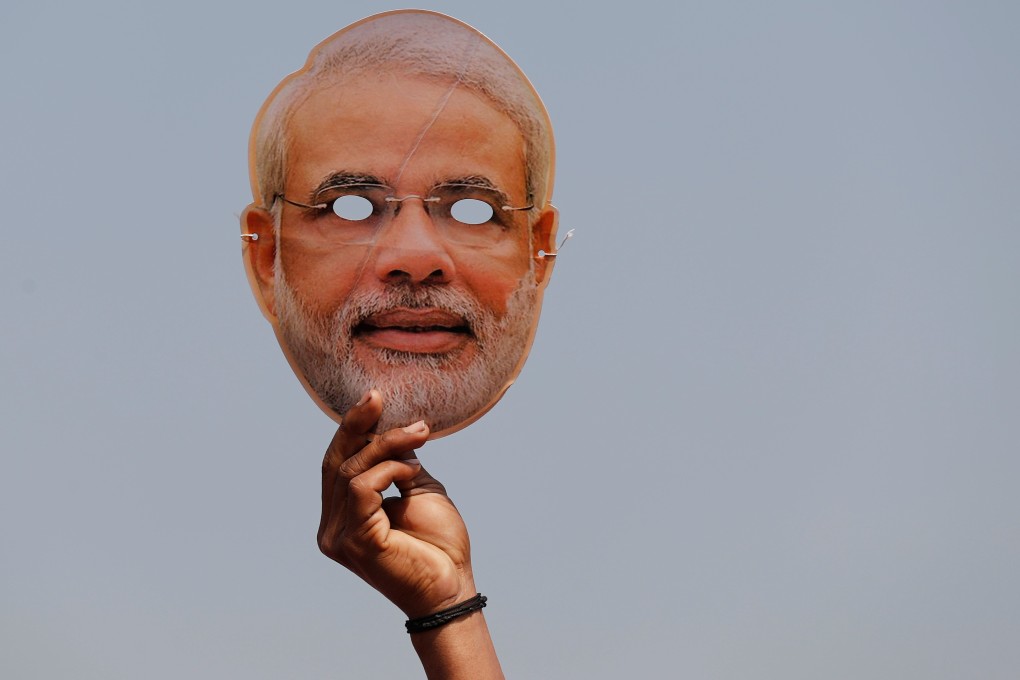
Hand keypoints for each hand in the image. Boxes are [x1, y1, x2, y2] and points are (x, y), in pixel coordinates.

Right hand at [318, 390, 475, 616]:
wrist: (453, 584)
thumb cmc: (440, 544)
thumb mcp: (418, 489)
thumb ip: (399, 463)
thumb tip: (392, 431)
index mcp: (342, 517)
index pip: (337, 464)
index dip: (351, 429)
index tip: (373, 397)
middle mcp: (332, 527)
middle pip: (336, 463)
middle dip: (357, 425)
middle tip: (378, 396)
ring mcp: (339, 536)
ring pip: (350, 471)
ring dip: (386, 445)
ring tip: (419, 434)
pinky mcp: (354, 540)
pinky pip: (361, 488)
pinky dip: (387, 470)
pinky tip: (411, 470)